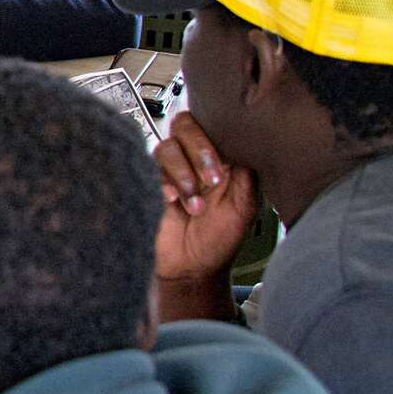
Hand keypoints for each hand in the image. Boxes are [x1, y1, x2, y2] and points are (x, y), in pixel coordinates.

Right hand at [152, 112, 257, 284]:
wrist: (190, 269)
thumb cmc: (218, 239)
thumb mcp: (244, 207)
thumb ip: (246, 174)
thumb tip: (246, 143)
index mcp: (216, 157)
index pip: (212, 124)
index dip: (216, 138)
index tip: (224, 167)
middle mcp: (190, 158)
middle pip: (184, 124)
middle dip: (199, 150)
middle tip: (211, 180)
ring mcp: (166, 170)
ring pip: (166, 147)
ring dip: (183, 174)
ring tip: (195, 205)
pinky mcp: (146, 183)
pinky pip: (147, 168)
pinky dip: (163, 183)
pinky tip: (173, 202)